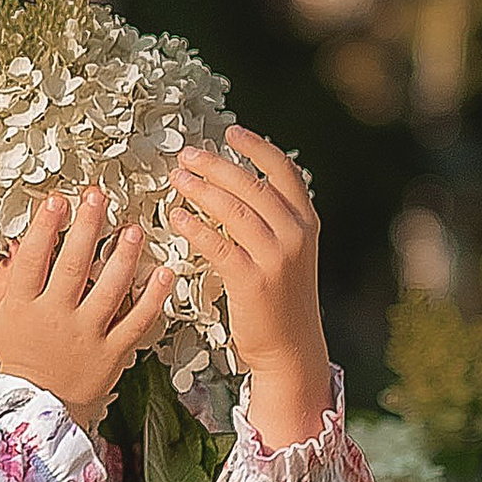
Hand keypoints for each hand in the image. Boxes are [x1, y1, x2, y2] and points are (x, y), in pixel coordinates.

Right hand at [0, 189, 170, 430]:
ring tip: (132, 229)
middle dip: (86, 226)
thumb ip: (4, 281)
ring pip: (109, 289)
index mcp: (23, 307)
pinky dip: (153, 296)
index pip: (33, 259)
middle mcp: (55, 318)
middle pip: (73, 265)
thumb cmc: (20, 359)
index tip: (57, 201)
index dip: (44, 227)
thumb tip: (15, 245)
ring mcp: (85, 336)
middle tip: (98, 196)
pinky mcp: (112, 352)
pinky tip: (163, 273)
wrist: (39, 406)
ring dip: (123, 256)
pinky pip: (137, 321)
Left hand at [170, 126, 332, 448]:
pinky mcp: (252, 281)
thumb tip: (237, 187)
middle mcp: (295, 234)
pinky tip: (176, 217)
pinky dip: (195, 227)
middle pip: (252, 185)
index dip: (257, 148)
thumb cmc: (280, 300)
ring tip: (176, 178)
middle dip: (216, 165)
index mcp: (306, 222)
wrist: (290, 348)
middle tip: (186, 155)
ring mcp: (276, 257)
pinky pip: (218, 245)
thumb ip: (272, 220)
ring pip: (234, 210)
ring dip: (201, 189)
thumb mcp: (288, 253)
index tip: (230, 133)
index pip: (284, 171)